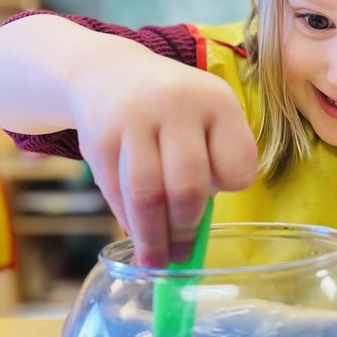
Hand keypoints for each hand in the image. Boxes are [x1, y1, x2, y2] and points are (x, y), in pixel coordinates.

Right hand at [70, 40, 257, 267]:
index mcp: (216, 101)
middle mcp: (177, 106)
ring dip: (154, 238)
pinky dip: (128, 221)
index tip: (219, 193)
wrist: (109, 74)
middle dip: (186, 228)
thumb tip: (197, 236)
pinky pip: (117, 193)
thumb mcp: (204, 117)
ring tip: (158, 263)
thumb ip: (211, 164)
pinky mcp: (100, 138)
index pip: (237, 163)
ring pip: (147, 195)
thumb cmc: (171, 110)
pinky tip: (137, 236)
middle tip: (183, 255)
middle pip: (188, 185)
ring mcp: (134, 120)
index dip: (230, 185)